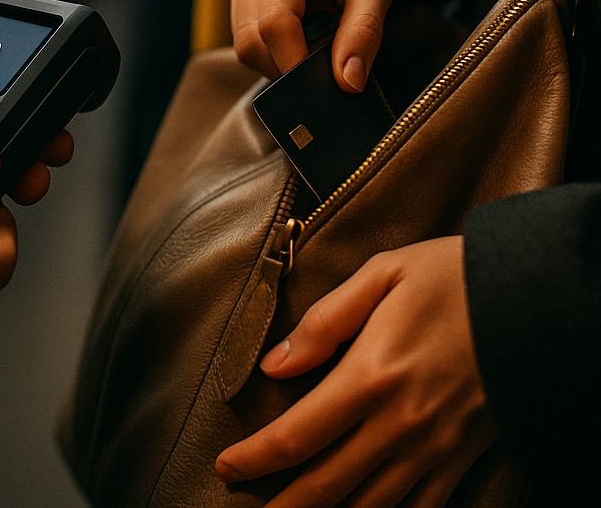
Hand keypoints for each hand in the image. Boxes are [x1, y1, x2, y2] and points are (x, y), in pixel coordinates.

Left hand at [215, 237, 497, 507]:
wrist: (533, 297)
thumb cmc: (452, 277)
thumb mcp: (381, 276)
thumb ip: (324, 322)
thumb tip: (275, 364)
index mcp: (373, 374)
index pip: (299, 434)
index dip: (257, 458)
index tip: (227, 466)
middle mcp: (401, 422)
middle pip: (328, 484)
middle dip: (282, 504)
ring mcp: (435, 448)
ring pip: (370, 506)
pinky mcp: (462, 458)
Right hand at [225, 0, 399, 90]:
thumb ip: (363, 31)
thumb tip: (347, 84)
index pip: (275, 23)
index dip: (296, 64)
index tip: (328, 87)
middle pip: (248, 37)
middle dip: (284, 65)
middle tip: (325, 69)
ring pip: (241, 37)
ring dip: (277, 54)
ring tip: (317, 41)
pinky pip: (242, 25)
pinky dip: (270, 40)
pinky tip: (301, 28)